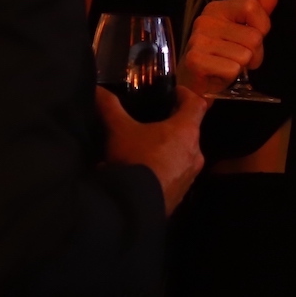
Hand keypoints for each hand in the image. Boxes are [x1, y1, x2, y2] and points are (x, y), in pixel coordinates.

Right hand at [97, 85, 208, 214]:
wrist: (135, 207)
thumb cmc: (134, 159)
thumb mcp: (118, 129)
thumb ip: (110, 106)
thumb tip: (99, 89)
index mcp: (186, 130)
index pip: (196, 104)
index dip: (186, 94)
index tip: (172, 93)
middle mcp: (195, 152)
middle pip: (190, 131)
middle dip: (173, 125)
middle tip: (152, 121)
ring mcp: (190, 176)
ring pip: (183, 154)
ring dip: (169, 149)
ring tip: (144, 148)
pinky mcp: (182, 195)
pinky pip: (175, 175)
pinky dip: (164, 169)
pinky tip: (144, 172)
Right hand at [180, 0, 277, 97]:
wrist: (194, 83)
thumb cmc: (221, 56)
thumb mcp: (240, 31)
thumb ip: (257, 13)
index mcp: (217, 8)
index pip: (251, 6)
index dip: (261, 26)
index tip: (250, 38)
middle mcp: (206, 20)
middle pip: (253, 36)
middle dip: (254, 53)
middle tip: (239, 58)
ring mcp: (199, 40)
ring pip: (245, 55)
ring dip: (242, 66)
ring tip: (228, 65)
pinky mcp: (195, 60)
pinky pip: (232, 69)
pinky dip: (231, 75)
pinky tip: (219, 73)